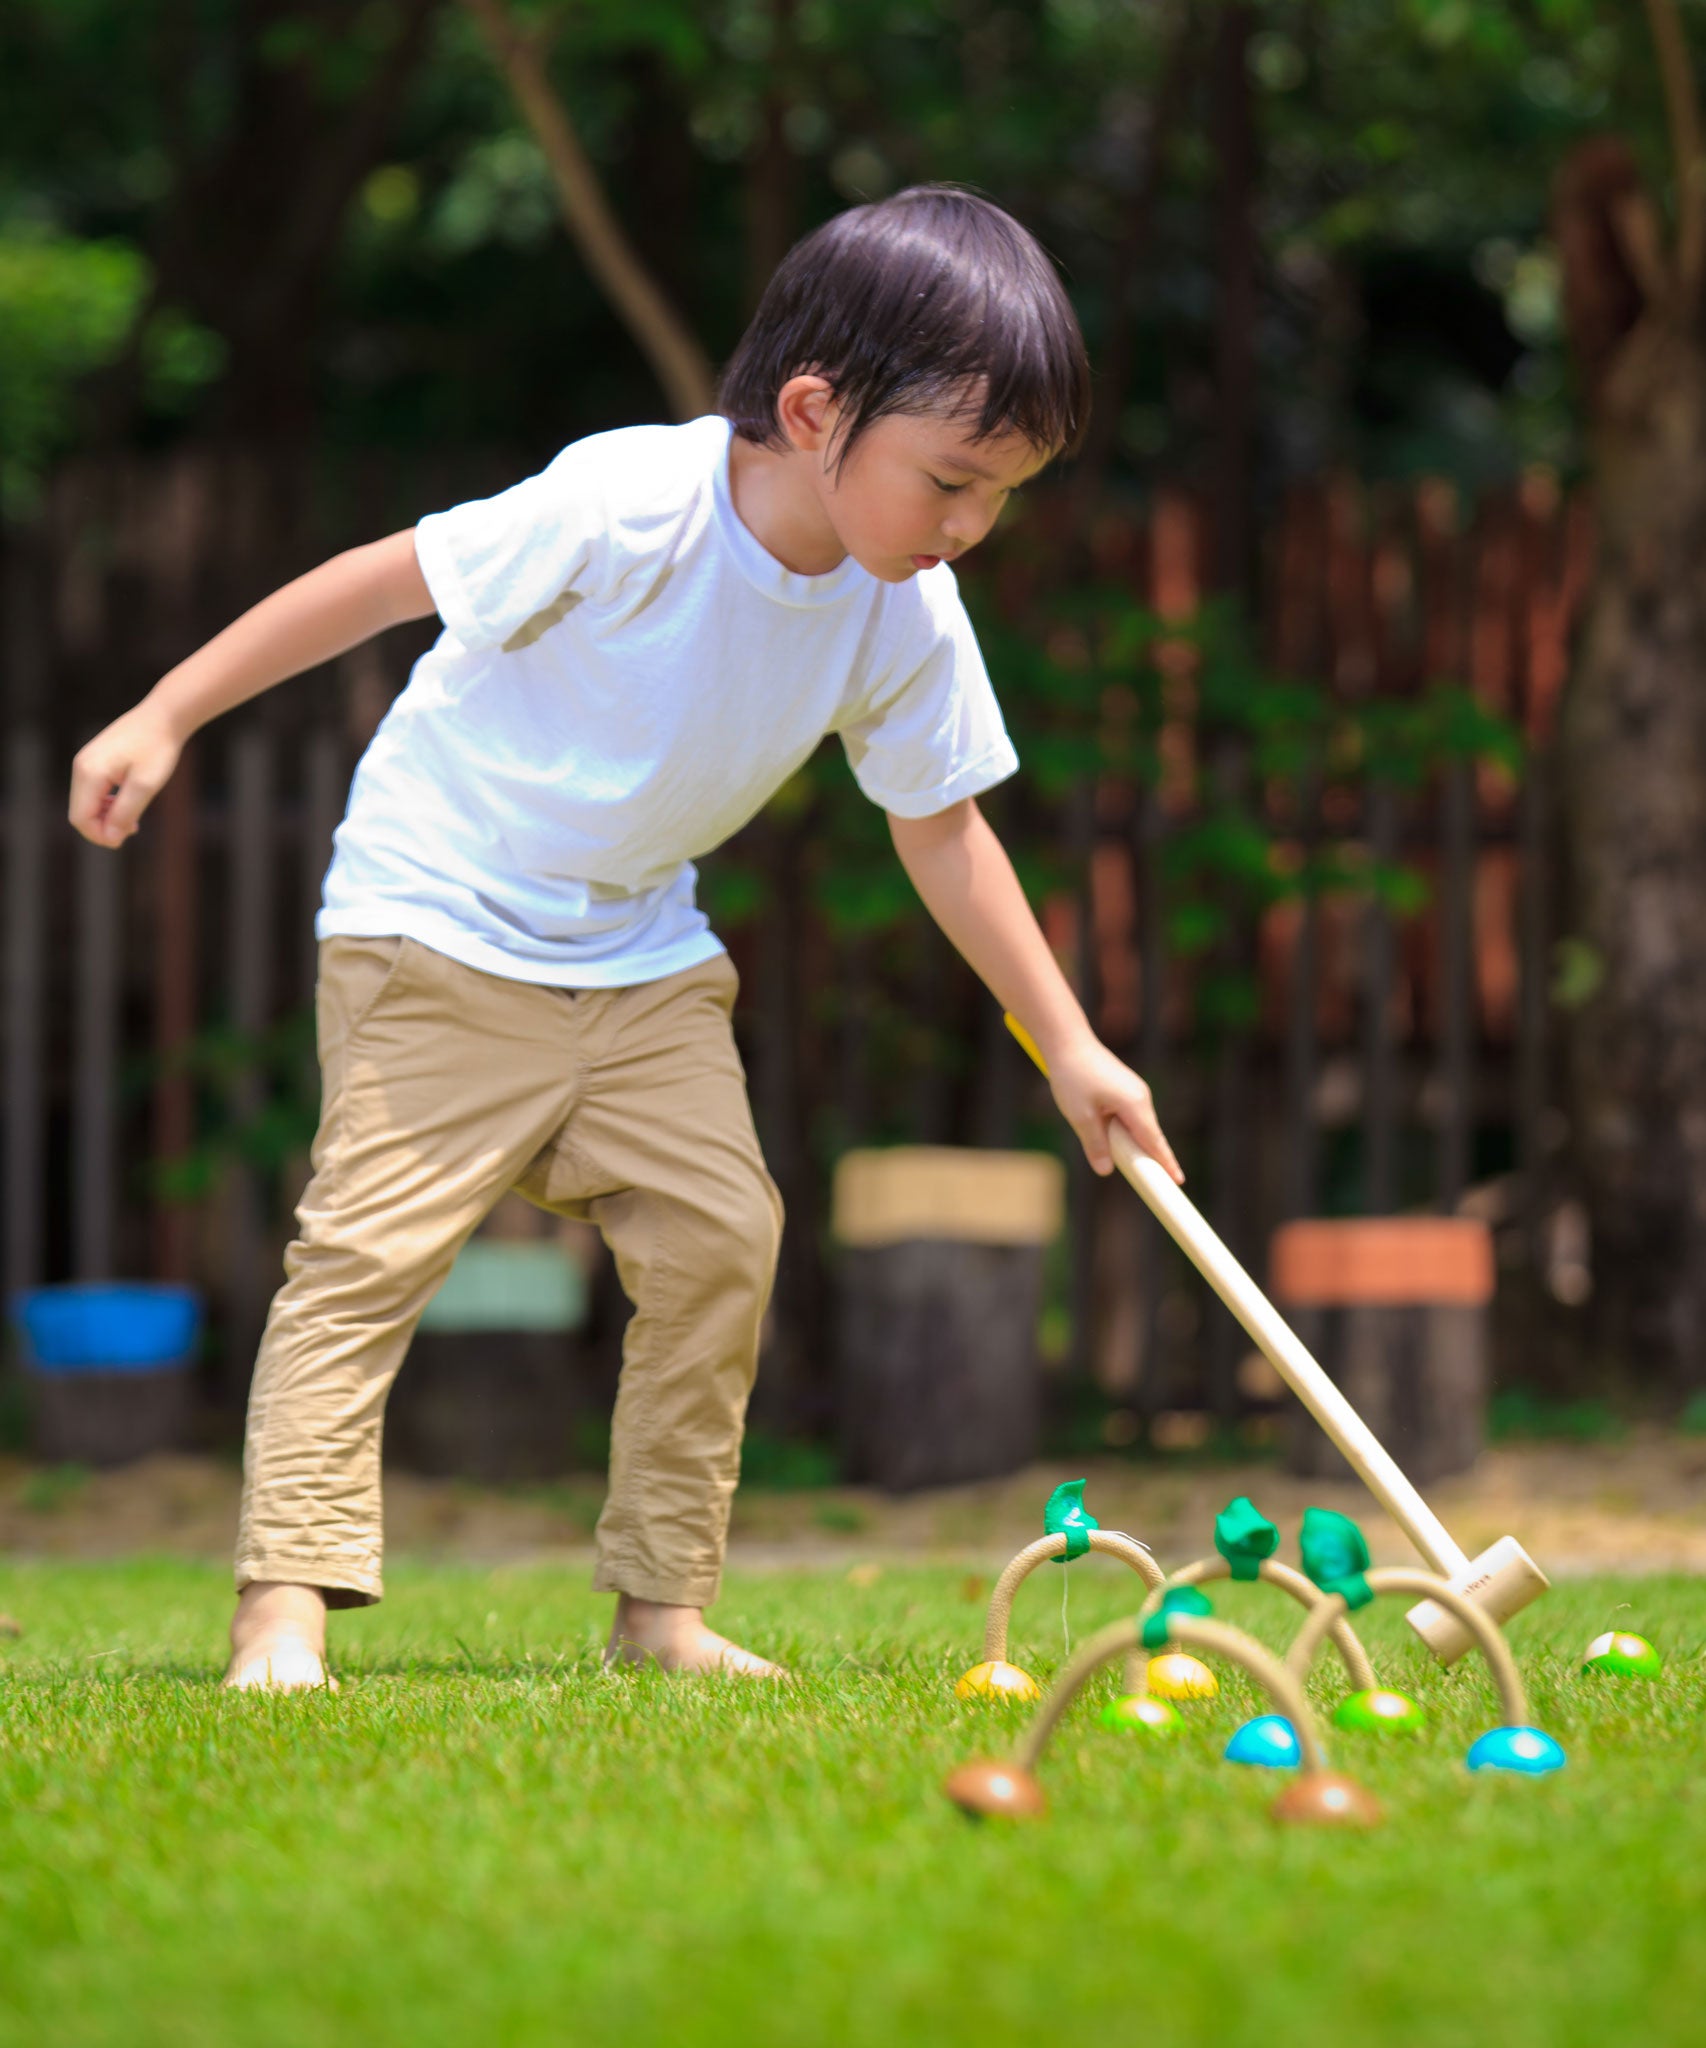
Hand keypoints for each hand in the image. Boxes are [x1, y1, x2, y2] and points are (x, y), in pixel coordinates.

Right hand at [68, 702, 184, 847]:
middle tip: (134, 829)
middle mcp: (81, 767)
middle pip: (80, 813)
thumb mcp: (145, 785)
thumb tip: (110, 839)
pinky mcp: (94, 760)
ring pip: (86, 803)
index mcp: (89, 773)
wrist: (163, 717)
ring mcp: (85, 762)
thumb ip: (125, 813)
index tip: (127, 839)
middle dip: (103, 828)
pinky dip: (107, 804)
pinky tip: (128, 805)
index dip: (100, 836)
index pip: (81, 818)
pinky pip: (93, 792)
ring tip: (134, 820)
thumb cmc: (157, 749)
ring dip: (106, 817)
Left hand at [1047, 1033, 1183, 1184]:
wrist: (1069, 1042)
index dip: (1166, 1163)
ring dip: (1138, 1145)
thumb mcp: (1080, 1116)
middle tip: (1160, 1184)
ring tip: (1137, 1168)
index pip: (1154, 1142)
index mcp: (1134, 1104)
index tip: (1178, 1182)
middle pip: (1151, 1136)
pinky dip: (1131, 1132)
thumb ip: (1095, 1145)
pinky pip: (1133, 1117)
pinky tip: (1120, 1142)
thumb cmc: (1073, 1077)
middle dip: (1154, 1159)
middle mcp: (1141, 1097)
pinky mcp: (1127, 1088)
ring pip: (1141, 1126)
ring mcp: (1135, 1091)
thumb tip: (1105, 1171)